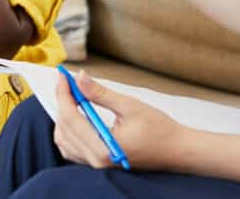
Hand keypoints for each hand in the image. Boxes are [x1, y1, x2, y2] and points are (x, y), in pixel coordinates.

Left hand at [53, 71, 182, 170]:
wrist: (177, 151)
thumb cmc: (159, 130)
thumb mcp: (129, 106)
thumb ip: (101, 93)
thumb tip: (79, 78)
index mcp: (103, 147)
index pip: (71, 117)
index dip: (64, 93)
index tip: (62, 74)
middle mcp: (96, 160)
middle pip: (64, 128)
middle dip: (63, 101)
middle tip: (67, 80)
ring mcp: (96, 165)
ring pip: (64, 140)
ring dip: (64, 116)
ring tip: (72, 95)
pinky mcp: (99, 164)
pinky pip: (72, 149)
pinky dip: (69, 130)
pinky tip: (77, 115)